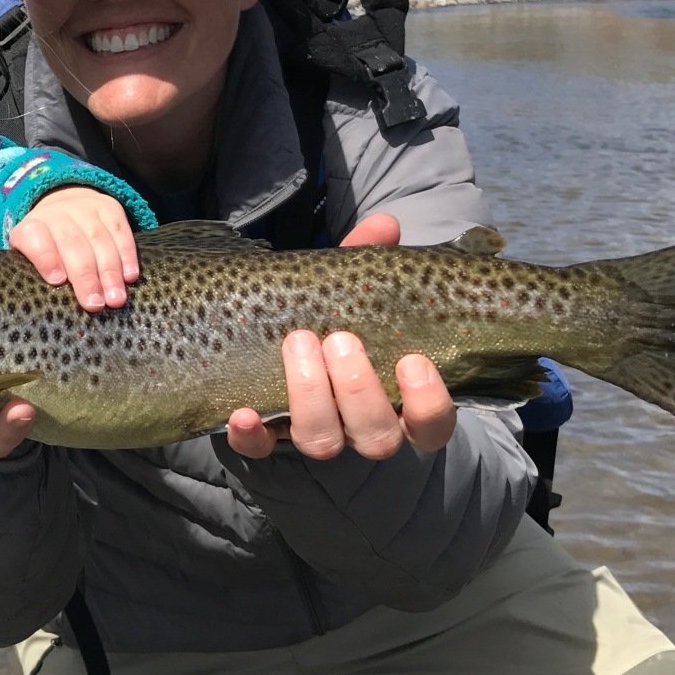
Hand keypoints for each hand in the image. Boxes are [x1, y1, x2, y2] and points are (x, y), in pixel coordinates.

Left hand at [8, 187, 139, 311]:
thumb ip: (38, 274)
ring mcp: (85, 208)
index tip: (58, 280)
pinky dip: (127, 255)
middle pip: (71, 243)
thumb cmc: (48, 246)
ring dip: (110, 271)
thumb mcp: (32, 256)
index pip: (35, 239)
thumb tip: (54, 307)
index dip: (46, 258)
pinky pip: (120, 231)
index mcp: (32, 228)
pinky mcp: (109, 207)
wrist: (66, 207)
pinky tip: (129, 276)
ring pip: (99, 239)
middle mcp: (57, 214)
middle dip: (85, 276)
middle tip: (94, 303)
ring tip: (115, 298)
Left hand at [223, 213, 457, 461]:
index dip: (428, 404)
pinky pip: (259, 450)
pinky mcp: (265, 439)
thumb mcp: (351, 294)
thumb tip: (384, 224)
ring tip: (298, 342)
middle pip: (374, 435)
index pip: (431, 426)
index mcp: (395, 401)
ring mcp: (313, 436)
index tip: (412, 362)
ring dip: (311, 395)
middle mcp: (359, 428)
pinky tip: (242, 412)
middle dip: (356, 387)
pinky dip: (251, 435)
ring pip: (323, 441)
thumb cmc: (331, 322)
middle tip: (338, 338)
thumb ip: (368, 264)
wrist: (271, 353)